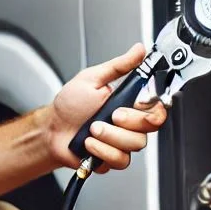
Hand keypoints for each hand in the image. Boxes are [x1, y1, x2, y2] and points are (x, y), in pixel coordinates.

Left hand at [45, 43, 168, 172]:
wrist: (52, 130)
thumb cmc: (69, 105)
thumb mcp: (93, 78)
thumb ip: (119, 66)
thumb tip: (138, 50)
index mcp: (129, 102)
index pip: (158, 106)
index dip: (154, 107)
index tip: (137, 102)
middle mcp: (130, 123)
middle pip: (151, 127)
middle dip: (128, 121)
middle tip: (111, 115)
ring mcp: (122, 142)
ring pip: (135, 144)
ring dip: (110, 136)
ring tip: (92, 129)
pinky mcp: (113, 159)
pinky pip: (120, 159)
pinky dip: (102, 151)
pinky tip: (90, 144)